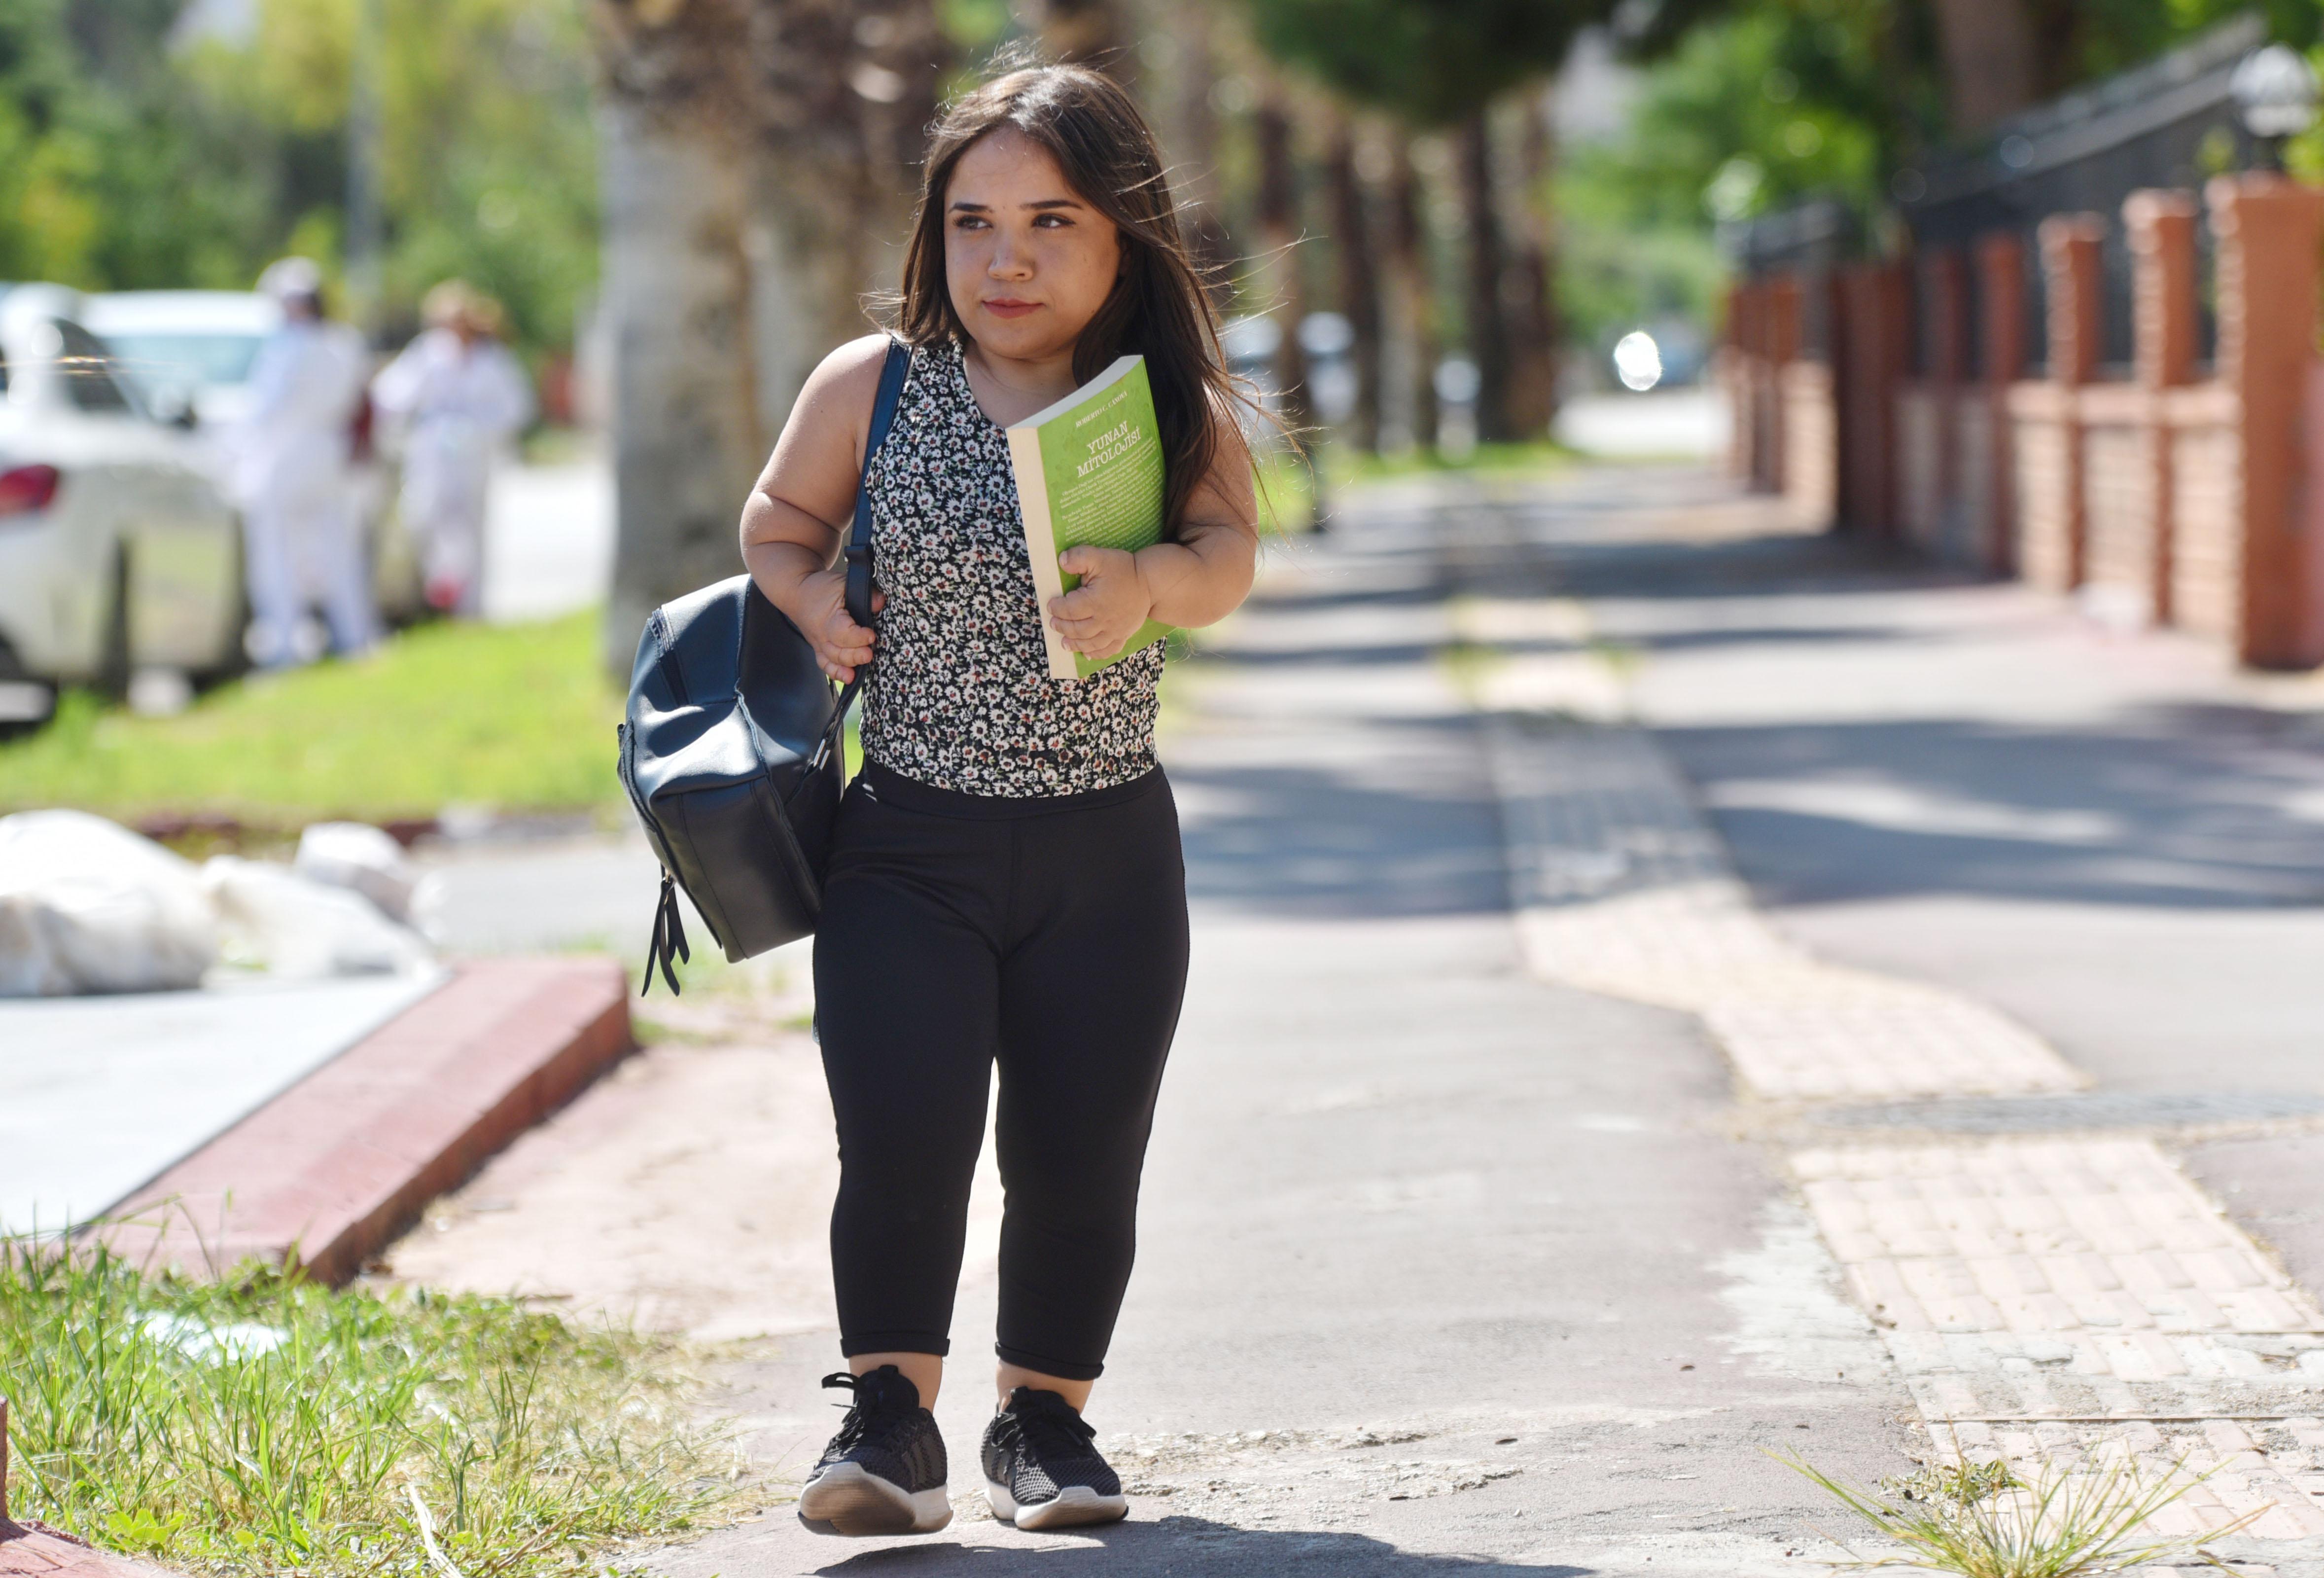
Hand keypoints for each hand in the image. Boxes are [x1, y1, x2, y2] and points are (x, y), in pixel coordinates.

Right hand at [794, 566, 884, 681]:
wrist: (796, 592)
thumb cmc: (821, 588)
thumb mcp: (842, 583)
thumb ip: (864, 592)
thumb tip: (880, 602)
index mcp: (827, 618)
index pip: (842, 632)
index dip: (858, 637)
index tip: (871, 635)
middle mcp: (822, 635)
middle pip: (837, 652)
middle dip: (855, 655)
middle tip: (869, 654)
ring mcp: (819, 644)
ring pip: (832, 661)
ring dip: (847, 667)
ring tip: (860, 669)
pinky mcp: (819, 650)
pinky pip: (826, 665)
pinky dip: (836, 673)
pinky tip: (849, 678)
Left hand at [1047, 546, 1152, 660]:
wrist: (1150, 582)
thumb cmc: (1124, 569)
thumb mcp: (1100, 557)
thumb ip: (1080, 557)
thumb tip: (1062, 561)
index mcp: (1095, 601)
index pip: (1069, 609)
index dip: (1057, 608)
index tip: (1051, 605)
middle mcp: (1104, 619)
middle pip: (1077, 629)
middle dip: (1062, 627)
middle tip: (1053, 623)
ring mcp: (1115, 630)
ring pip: (1090, 643)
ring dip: (1075, 644)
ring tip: (1064, 643)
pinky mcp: (1123, 635)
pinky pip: (1109, 650)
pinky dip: (1096, 654)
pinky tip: (1087, 654)